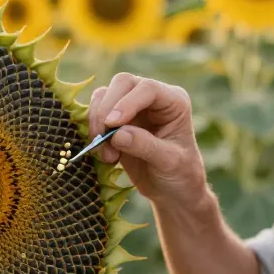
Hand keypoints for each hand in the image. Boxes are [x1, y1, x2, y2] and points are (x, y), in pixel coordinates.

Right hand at [88, 72, 207, 206]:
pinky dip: (94, 130)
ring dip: (98, 122)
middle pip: (122, 83)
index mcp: (174, 102)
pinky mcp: (116, 119)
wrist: (172, 190)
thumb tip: (117, 134)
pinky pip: (96, 112)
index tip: (112, 125)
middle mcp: (153, 98)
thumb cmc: (179, 174)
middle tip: (102, 139)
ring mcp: (133, 106)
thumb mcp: (168, 163)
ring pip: (105, 95)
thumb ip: (145, 146)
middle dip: (107, 109)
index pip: (148, 89)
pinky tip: (105, 155)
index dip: (127, 103)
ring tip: (108, 156)